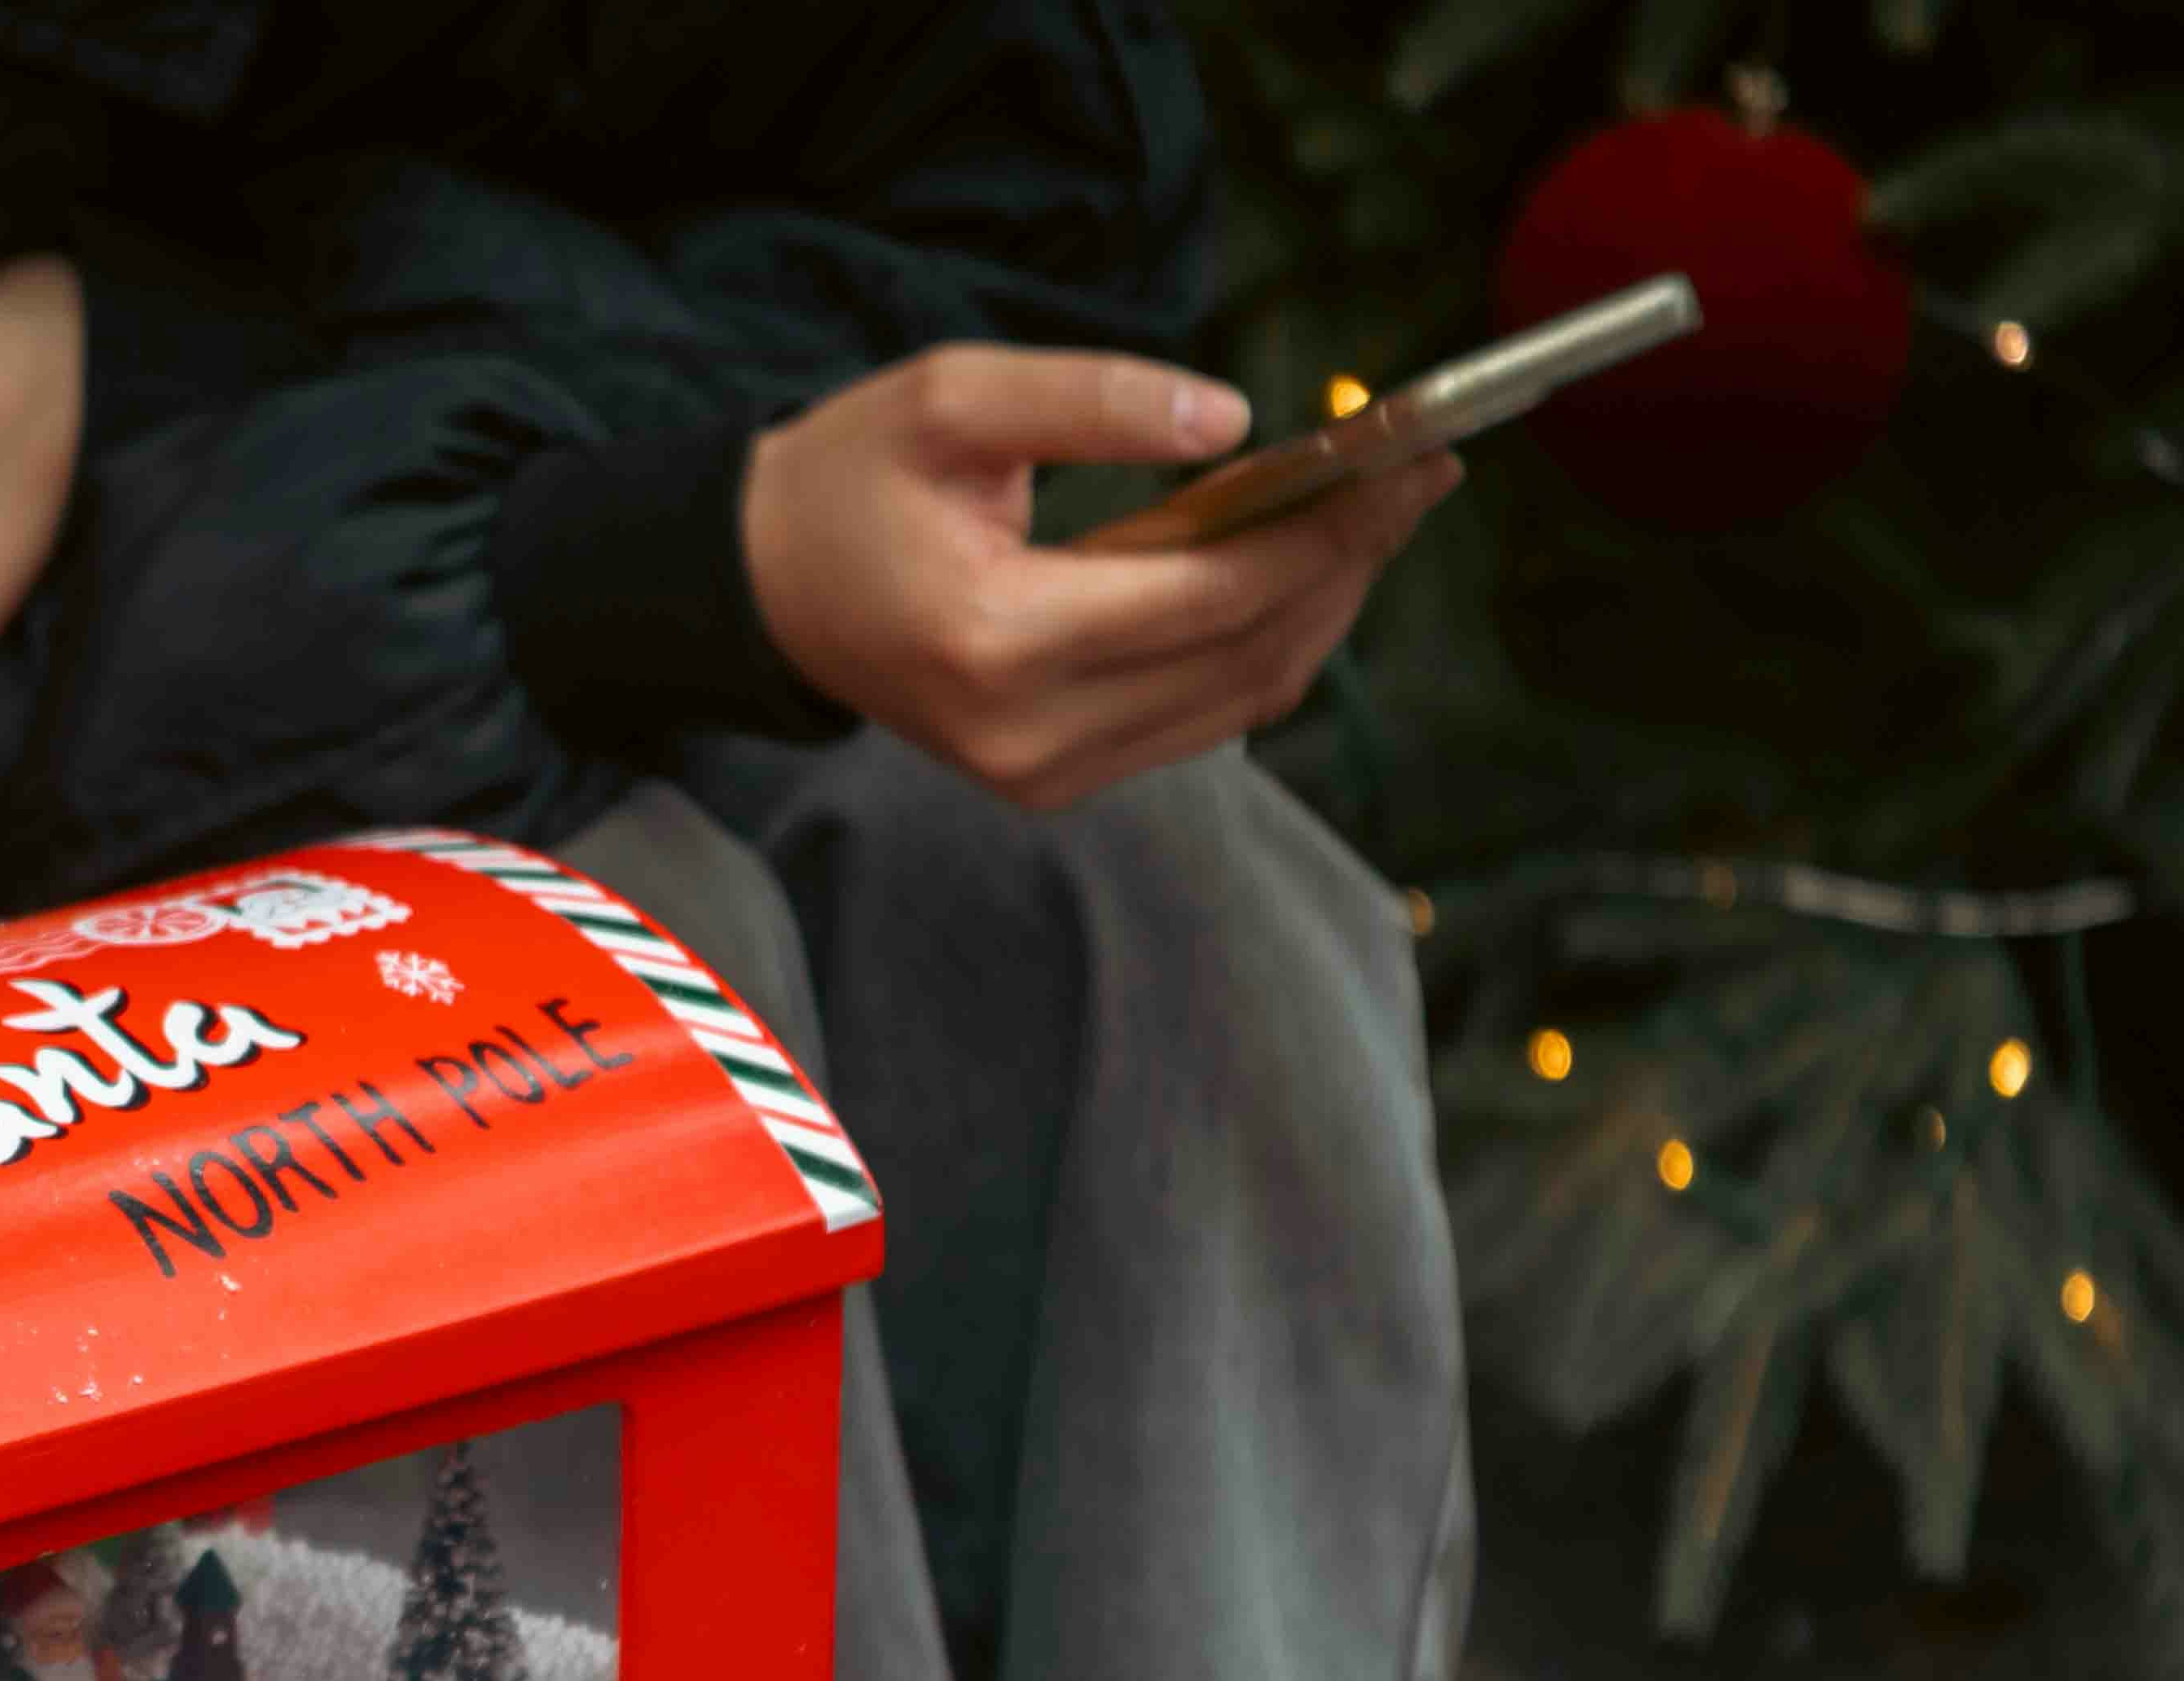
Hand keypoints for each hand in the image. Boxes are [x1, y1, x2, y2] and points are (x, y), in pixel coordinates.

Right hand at [740, 345, 1457, 810]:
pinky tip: (1296, 575)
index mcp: (998, 639)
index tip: (1410, 462)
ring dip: (1320, 612)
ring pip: (1239, 702)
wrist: (763, 589)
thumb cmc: (850, 482)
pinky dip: (1263, 648)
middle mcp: (1027, 732)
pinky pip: (1198, 720)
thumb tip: (1235, 419)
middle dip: (1348, 567)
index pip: (1214, 595)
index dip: (1328, 530)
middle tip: (1420, 482)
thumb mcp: (951, 397)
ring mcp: (1040, 773)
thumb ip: (1092, 399)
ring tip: (1374, 521)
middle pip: (1249, 659)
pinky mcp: (1050, 781)